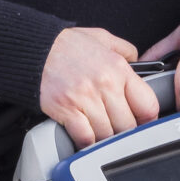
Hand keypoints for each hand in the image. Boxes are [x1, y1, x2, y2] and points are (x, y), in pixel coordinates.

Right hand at [40, 27, 159, 147]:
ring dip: (104, 137)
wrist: (31, 49)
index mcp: (118, 68)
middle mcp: (104, 85)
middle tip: (116, 128)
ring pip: (107, 134)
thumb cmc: (63, 45)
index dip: (147, 119)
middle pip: (128, 125)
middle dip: (123, 130)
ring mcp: (85, 99)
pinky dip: (86, 142)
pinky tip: (85, 137)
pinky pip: (85, 138)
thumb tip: (140, 63)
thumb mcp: (101, 38)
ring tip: (99, 132)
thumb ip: (124, 50)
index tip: (140, 122)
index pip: (148, 105)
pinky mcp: (66, 110)